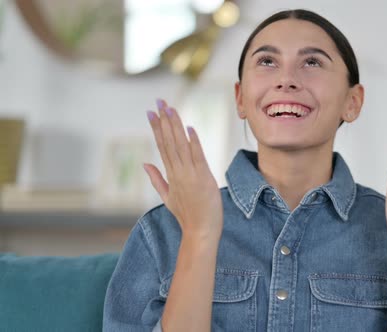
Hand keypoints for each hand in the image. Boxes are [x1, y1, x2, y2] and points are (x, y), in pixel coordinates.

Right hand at [144, 99, 222, 240]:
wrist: (200, 231)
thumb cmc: (187, 215)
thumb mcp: (167, 197)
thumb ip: (156, 179)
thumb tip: (145, 163)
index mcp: (170, 175)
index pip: (161, 146)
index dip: (156, 128)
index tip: (151, 112)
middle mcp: (178, 172)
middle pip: (169, 141)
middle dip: (164, 120)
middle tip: (159, 101)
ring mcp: (190, 174)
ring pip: (181, 146)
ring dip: (176, 126)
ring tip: (170, 108)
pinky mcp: (203, 178)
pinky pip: (197, 156)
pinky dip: (194, 142)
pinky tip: (190, 128)